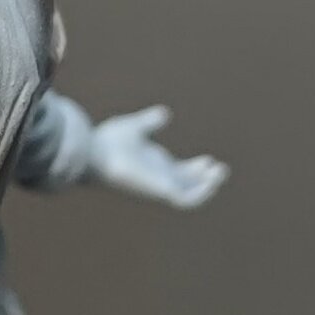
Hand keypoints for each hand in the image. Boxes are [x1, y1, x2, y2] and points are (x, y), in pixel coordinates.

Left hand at [88, 104, 228, 208]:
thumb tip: (164, 113)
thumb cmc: (107, 142)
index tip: (209, 159)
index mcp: (152, 166)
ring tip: (220, 172)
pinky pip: (185, 201)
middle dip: (204, 178)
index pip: (178, 172)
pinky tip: (211, 180)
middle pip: (186, 184)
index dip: (195, 169)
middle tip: (220, 168)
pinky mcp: (160, 191)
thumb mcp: (135, 128)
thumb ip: (150, 122)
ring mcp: (160, 186)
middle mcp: (157, 179)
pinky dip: (201, 193)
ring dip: (206, 187)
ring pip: (189, 195)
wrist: (94, 154)